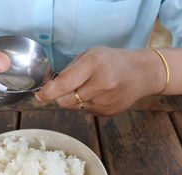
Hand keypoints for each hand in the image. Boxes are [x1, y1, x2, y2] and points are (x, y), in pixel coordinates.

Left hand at [36, 46, 164, 115]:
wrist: (143, 73)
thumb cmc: (113, 61)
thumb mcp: (91, 55)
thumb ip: (70, 70)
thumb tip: (49, 86)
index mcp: (95, 64)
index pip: (65, 83)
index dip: (48, 92)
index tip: (39, 96)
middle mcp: (102, 84)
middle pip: (66, 101)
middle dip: (59, 96)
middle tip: (65, 87)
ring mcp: (106, 101)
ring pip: (74, 108)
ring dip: (73, 100)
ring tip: (87, 87)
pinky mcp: (108, 113)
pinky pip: (86, 112)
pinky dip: (86, 104)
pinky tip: (98, 94)